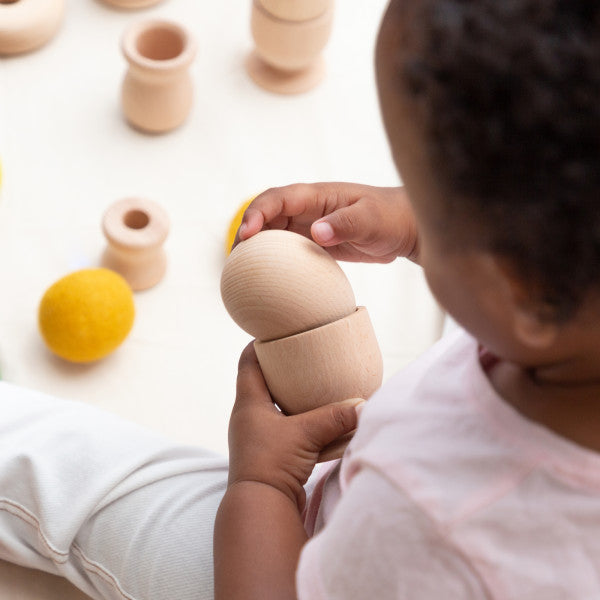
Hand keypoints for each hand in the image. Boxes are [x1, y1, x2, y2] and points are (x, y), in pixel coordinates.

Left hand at [228, 343, 362, 510]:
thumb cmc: (272, 464)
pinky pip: (288, 431)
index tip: (275, 332)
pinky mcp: (272, 455)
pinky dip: (303, 424)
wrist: (261, 507)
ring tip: (316, 387)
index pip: (247, 363)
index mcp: (248, 404)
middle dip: (282, 370)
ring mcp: (259, 437)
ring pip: (277, 408)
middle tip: (304, 357)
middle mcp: (249, 418)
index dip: (259, 345)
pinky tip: (322, 423)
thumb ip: (336, 417)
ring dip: (293, 398)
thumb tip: (364, 406)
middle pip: (262, 383)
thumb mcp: (306, 434)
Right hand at [235, 182, 418, 262]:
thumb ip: (345, 224)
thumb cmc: (390, 217)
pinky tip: (267, 281)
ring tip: (242, 272)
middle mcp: (307, 209)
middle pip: (266, 216)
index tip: (246, 235)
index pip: (277, 199)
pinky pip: (287, 251)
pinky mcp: (315, 244)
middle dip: (246, 233)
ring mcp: (309, 226)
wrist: (404, 229)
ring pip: (273, 234)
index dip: (257, 213)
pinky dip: (274, 262)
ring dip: (256, 249)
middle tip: (235, 260)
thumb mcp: (371, 219)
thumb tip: (316, 233)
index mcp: (316, 196)